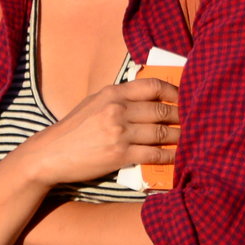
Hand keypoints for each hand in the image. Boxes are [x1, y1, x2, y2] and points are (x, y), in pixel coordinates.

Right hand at [6, 77, 177, 190]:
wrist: (49, 156)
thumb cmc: (72, 131)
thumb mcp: (93, 103)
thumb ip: (118, 98)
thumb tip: (148, 99)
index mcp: (112, 92)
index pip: (153, 86)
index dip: (174, 91)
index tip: (185, 98)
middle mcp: (117, 109)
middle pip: (162, 110)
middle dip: (182, 117)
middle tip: (195, 122)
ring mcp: (119, 132)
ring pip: (162, 133)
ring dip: (180, 137)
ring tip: (190, 140)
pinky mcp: (119, 155)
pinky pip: (153, 154)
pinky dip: (168, 156)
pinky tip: (176, 158)